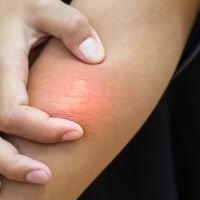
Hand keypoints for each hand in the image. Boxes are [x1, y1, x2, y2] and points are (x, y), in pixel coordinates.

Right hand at [0, 0, 104, 185]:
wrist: (2, 11)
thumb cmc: (22, 10)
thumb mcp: (46, 8)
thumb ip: (72, 27)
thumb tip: (96, 56)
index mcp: (1, 68)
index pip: (13, 113)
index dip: (42, 129)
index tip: (77, 132)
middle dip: (16, 164)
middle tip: (46, 176)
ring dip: (6, 167)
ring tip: (34, 178)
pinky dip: (2, 154)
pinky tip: (17, 164)